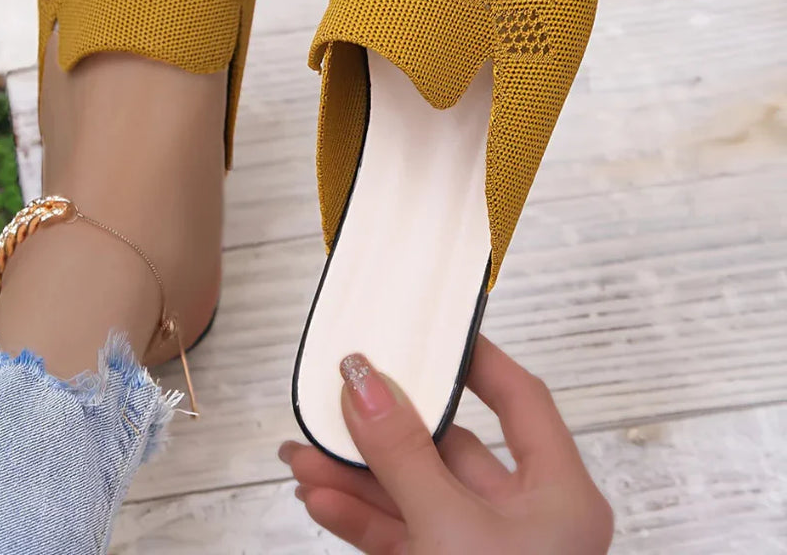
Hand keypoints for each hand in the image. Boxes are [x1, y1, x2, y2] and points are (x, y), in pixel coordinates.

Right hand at [279, 336, 612, 553]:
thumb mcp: (449, 529)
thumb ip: (403, 452)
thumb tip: (364, 381)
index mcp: (558, 495)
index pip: (520, 399)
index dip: (477, 359)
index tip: (431, 329)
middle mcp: (525, 522)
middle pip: (448, 447)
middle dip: (382, 427)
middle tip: (337, 396)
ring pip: (412, 493)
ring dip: (355, 473)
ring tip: (303, 451)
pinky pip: (398, 536)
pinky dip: (358, 517)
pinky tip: (320, 497)